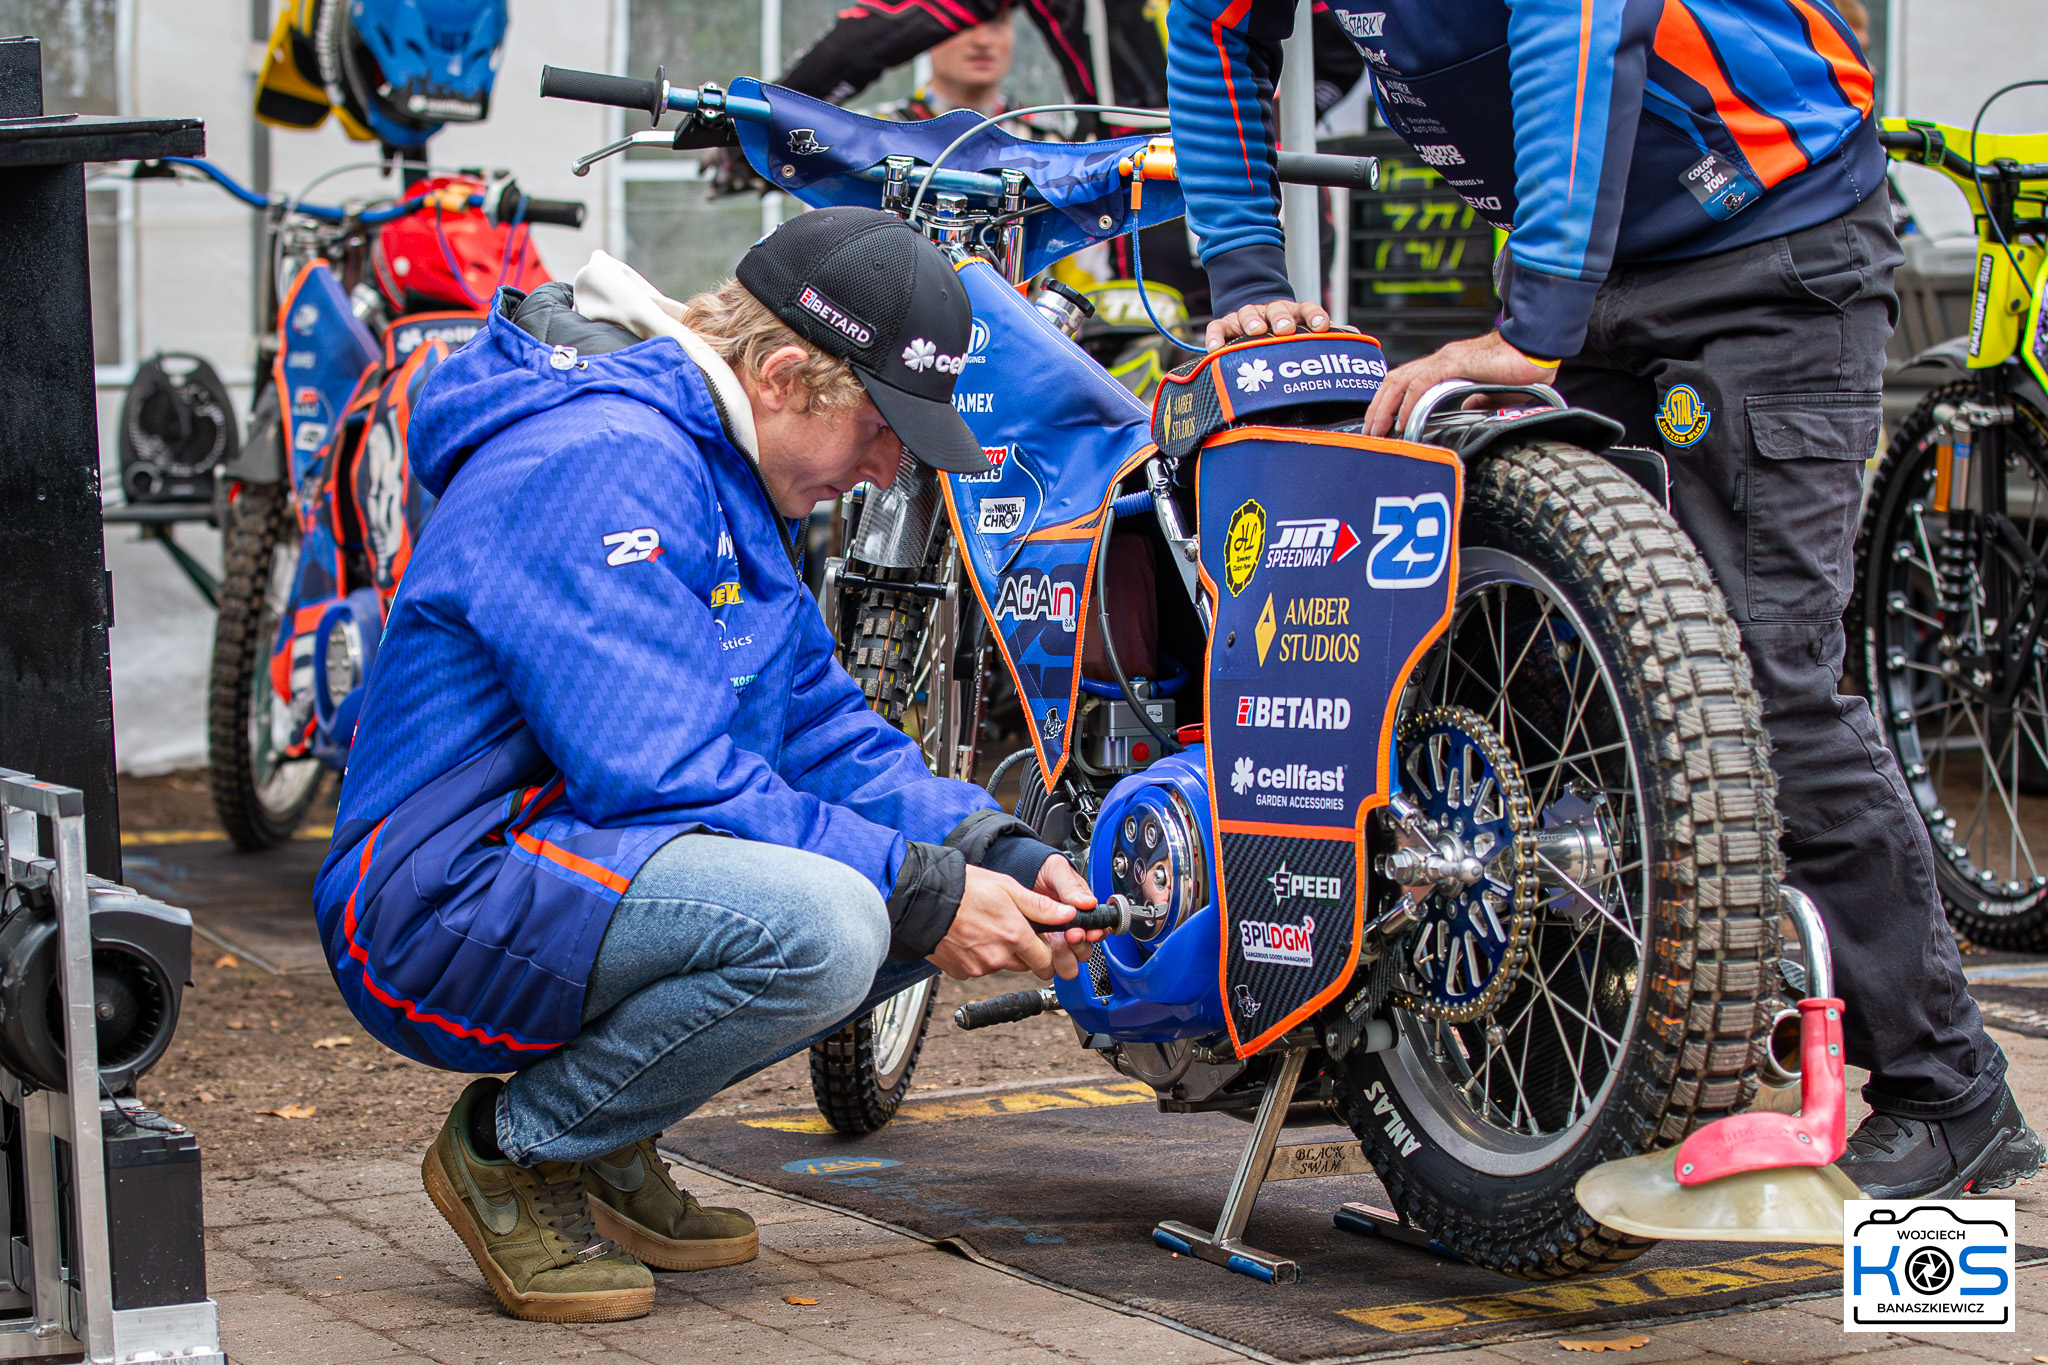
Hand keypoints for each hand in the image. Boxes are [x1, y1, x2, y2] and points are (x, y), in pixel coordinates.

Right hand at [930, 865, 1095, 981]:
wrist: (923, 899)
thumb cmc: (963, 888)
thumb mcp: (1007, 887)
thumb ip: (1040, 906)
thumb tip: (1068, 914)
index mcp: (1014, 935)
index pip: (1046, 962)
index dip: (1048, 953)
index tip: (1044, 944)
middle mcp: (998, 956)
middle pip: (1026, 965)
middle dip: (1025, 952)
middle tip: (1012, 930)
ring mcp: (978, 967)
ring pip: (1002, 966)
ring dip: (1001, 953)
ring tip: (986, 928)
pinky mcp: (961, 972)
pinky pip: (979, 969)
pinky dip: (979, 957)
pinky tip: (971, 937)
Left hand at [1034, 855, 1103, 957]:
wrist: (1018, 870)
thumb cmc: (1041, 868)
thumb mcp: (1057, 870)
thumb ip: (1071, 887)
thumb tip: (1089, 902)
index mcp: (1082, 909)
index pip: (1098, 929)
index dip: (1095, 934)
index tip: (1088, 932)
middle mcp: (1072, 926)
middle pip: (1085, 949)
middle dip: (1080, 945)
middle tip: (1071, 935)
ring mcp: (1055, 937)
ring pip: (1069, 960)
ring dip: (1066, 955)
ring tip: (1058, 944)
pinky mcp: (1039, 943)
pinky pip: (1046, 959)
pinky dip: (1045, 958)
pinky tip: (1041, 947)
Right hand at [1206, 297, 1329, 350]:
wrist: (1252, 312)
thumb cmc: (1280, 328)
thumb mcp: (1302, 328)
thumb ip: (1326, 333)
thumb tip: (1356, 337)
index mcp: (1293, 313)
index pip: (1307, 310)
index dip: (1315, 316)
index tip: (1323, 326)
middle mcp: (1269, 312)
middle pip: (1277, 310)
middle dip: (1282, 318)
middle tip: (1286, 328)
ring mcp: (1245, 317)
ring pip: (1247, 314)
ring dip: (1252, 322)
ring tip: (1255, 331)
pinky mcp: (1224, 325)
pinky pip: (1217, 328)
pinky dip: (1215, 336)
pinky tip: (1216, 348)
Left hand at [1364, 330, 1555, 437]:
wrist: (1536, 349)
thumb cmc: (1518, 368)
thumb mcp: (1489, 393)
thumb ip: (1474, 401)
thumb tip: (1466, 413)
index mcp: (1444, 366)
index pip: (1403, 381)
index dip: (1386, 402)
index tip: (1379, 425)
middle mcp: (1439, 360)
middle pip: (1393, 381)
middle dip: (1376, 407)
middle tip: (1369, 433)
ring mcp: (1445, 359)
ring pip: (1401, 380)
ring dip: (1385, 407)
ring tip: (1379, 430)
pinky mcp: (1456, 362)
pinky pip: (1424, 382)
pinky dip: (1409, 402)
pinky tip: (1404, 420)